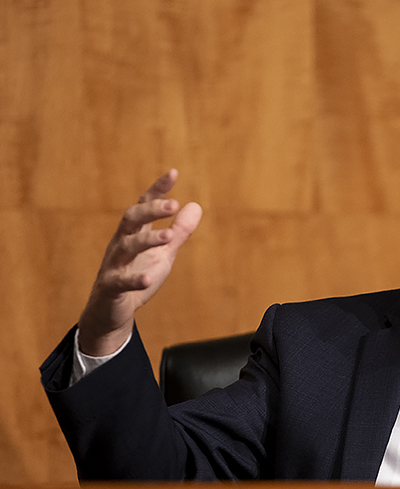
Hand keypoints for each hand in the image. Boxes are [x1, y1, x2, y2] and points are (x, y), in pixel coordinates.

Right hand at [77, 170, 201, 355]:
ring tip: (169, 236)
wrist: (112, 311)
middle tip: (173, 204)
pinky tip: (147, 279)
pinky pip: (120, 281)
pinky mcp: (110, 287)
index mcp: (134, 233)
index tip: (173, 173)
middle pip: (131, 219)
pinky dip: (134, 280)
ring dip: (147, 240)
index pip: (144, 205)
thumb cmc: (138, 276)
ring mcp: (114, 264)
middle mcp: (121, 244)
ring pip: (126, 247)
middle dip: (150, 210)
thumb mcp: (163, 253)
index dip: (157, 190)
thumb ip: (179, 231)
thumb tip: (196, 205)